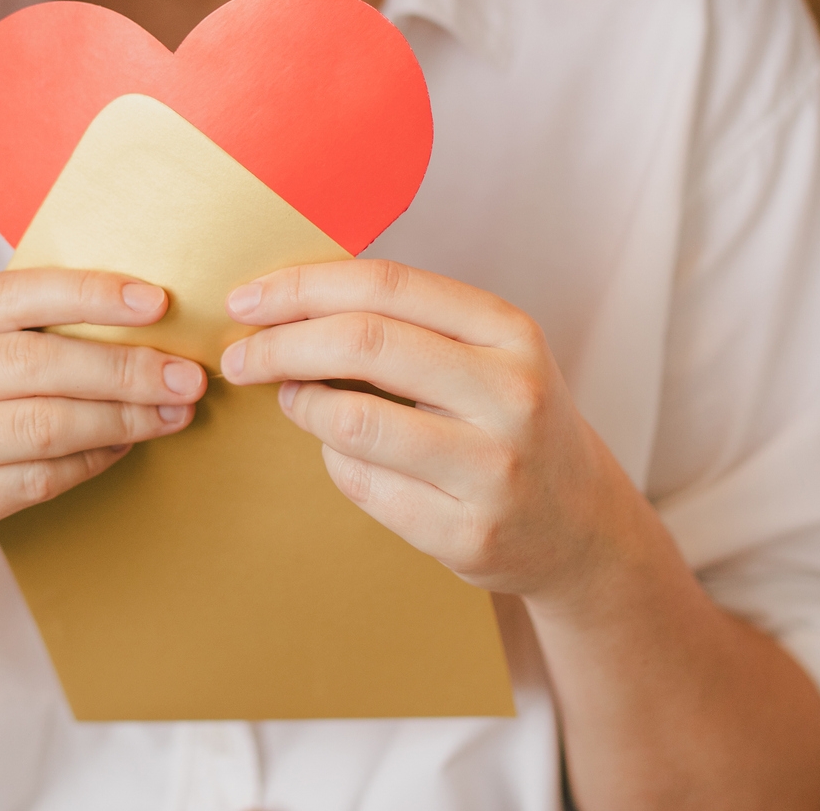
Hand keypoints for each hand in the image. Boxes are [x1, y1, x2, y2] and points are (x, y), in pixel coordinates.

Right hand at [0, 269, 206, 601]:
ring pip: (36, 427)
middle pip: (30, 364)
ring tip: (169, 415)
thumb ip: (10, 335)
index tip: (158, 303)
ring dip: (119, 420)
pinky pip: (28, 482)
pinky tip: (121, 448)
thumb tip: (136, 315)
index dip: (87, 295)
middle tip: (187, 376)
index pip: (7, 296)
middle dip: (122, 369)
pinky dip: (88, 463)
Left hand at [219, 259, 637, 610]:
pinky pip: (362, 485)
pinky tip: (344, 453)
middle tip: (239, 358)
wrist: (580, 524)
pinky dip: (334, 461)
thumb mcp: (486, 353)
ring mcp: (494, 470)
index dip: (303, 287)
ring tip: (294, 400)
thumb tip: (287, 304)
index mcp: (510, 331)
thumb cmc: (508, 420)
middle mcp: (512, 394)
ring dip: (302, 406)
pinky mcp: (468, 535)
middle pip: (364, 343)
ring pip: (352, 422)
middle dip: (280, 345)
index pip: (387, 285)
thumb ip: (406, 322)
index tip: (247, 300)